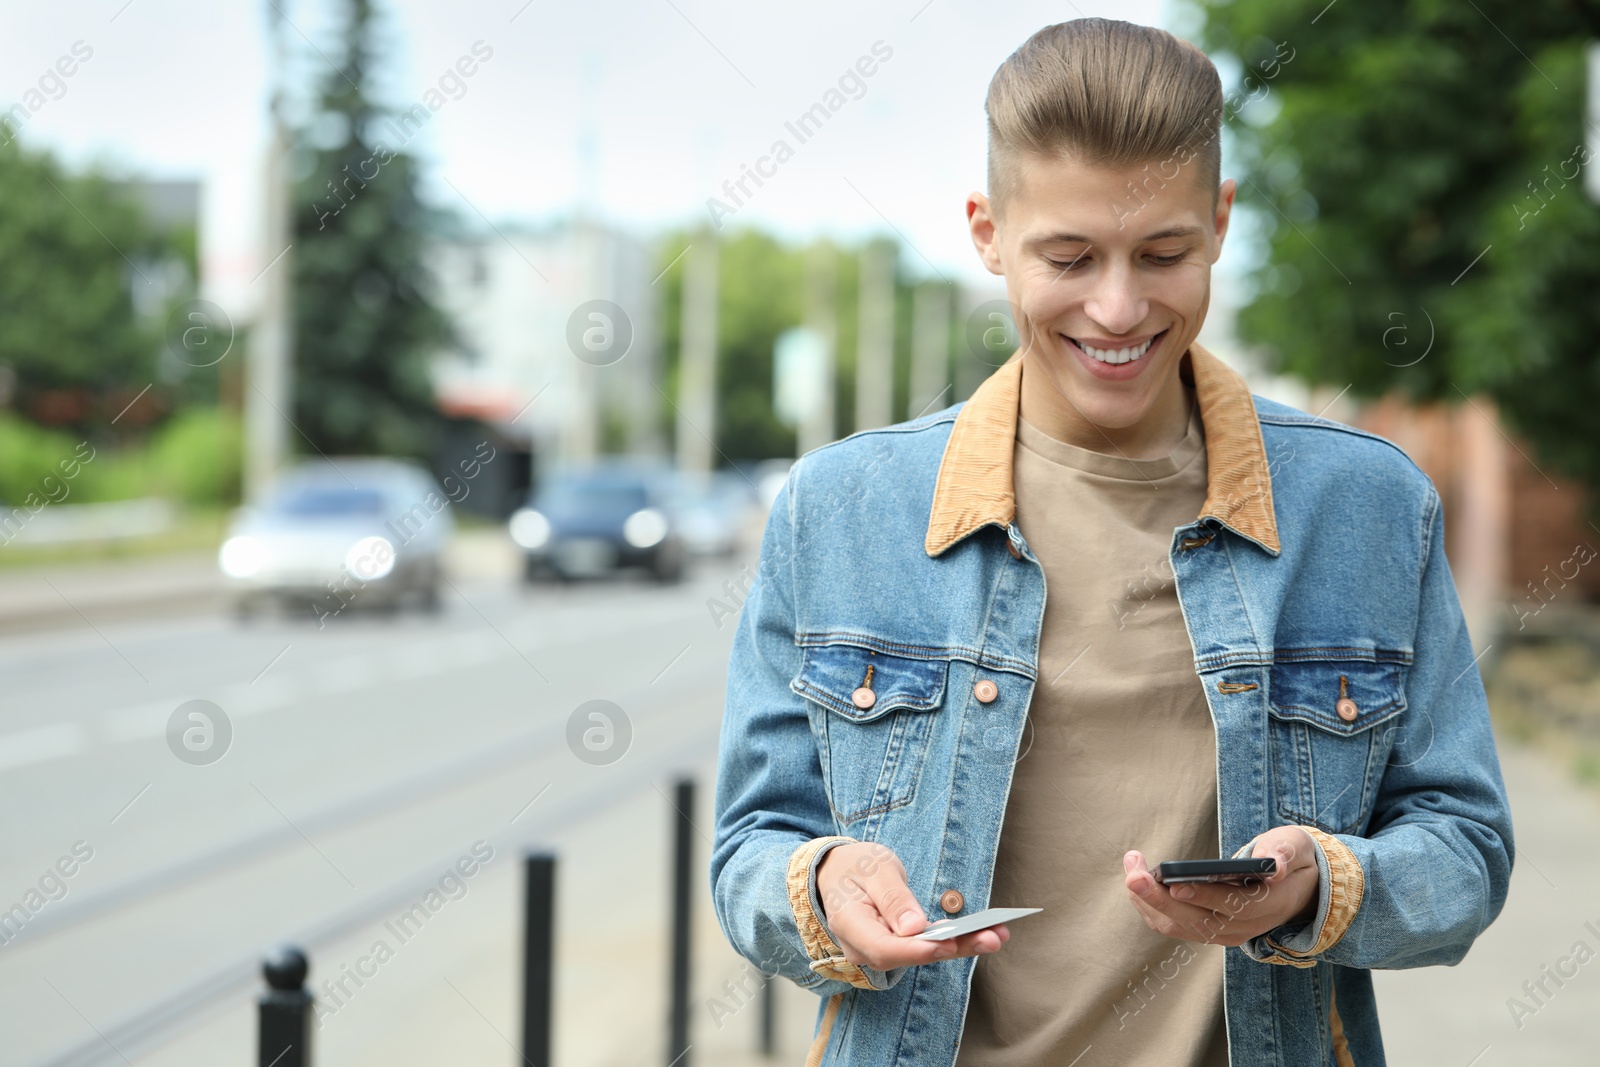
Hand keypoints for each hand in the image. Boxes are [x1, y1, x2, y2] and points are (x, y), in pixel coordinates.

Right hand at [816, 841, 1009, 970]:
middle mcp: (863, 947)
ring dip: (961, 946)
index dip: (918, 949)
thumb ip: (891, 897)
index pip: (884, 948)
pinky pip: (925, 948)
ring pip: (922, 955)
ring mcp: (879, 951)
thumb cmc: (854, 867)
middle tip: (991, 938)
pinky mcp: (897, 947)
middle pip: (909, 956)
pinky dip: (954, 942)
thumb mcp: (873, 868)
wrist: (838, 873)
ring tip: (997, 936)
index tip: (948, 943)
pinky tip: (983, 935)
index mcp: (849, 924)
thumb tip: (913, 926)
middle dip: (953, 948)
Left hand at [1122, 826, 1319, 947]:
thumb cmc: (1289, 860)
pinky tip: (1138, 879)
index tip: (1176, 885)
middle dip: (1161, 899)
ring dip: (1149, 901)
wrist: (1295, 889)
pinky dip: (1152, 906)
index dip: (1206, 897)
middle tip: (1133, 875)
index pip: (1235, 906)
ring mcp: (1225, 933)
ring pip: (1180, 926)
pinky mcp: (1208, 931)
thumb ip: (1286, 853)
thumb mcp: (1295, 848)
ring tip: (1132, 867)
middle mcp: (1245, 927)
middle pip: (1198, 921)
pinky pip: (1174, 925)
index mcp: (1270, 905)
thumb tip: (1274, 864)